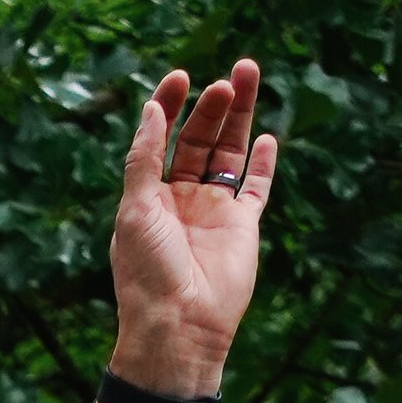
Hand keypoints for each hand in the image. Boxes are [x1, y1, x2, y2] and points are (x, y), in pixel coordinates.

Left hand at [108, 59, 277, 388]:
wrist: (179, 325)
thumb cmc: (148, 272)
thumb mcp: (135, 209)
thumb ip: (143, 158)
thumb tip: (150, 108)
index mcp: (150, 194)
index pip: (161, 137)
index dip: (169, 105)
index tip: (180, 77)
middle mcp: (182, 198)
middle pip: (199, 138)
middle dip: (212, 107)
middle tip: (226, 80)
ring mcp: (214, 211)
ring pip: (229, 152)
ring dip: (239, 118)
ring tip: (247, 78)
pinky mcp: (243, 226)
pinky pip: (255, 188)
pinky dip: (262, 164)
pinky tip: (267, 137)